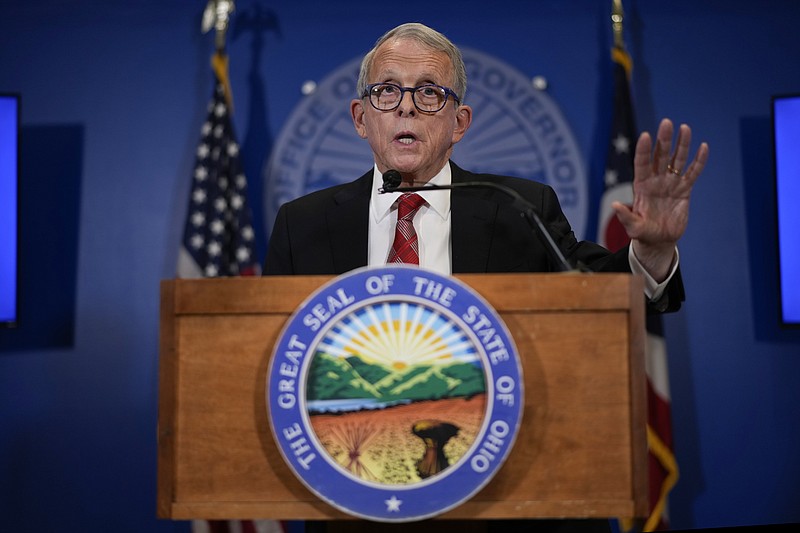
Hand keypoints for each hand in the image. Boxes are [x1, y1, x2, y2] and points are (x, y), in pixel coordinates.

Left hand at [612, 118, 708, 280]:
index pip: (641, 164)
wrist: (660, 240)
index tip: (645, 136)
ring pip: (677, 160)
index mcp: (641, 186)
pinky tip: (703, 147)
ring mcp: (671, 183)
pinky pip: (693, 173)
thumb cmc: (643, 233)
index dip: (643, 151)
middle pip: (660, 156)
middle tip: (666, 122)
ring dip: (681, 145)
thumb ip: (625, 217)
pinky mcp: (685, 189)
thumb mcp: (633, 227)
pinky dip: (699, 161)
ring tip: (685, 128)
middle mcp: (656, 180)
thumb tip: (615, 205)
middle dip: (663, 140)